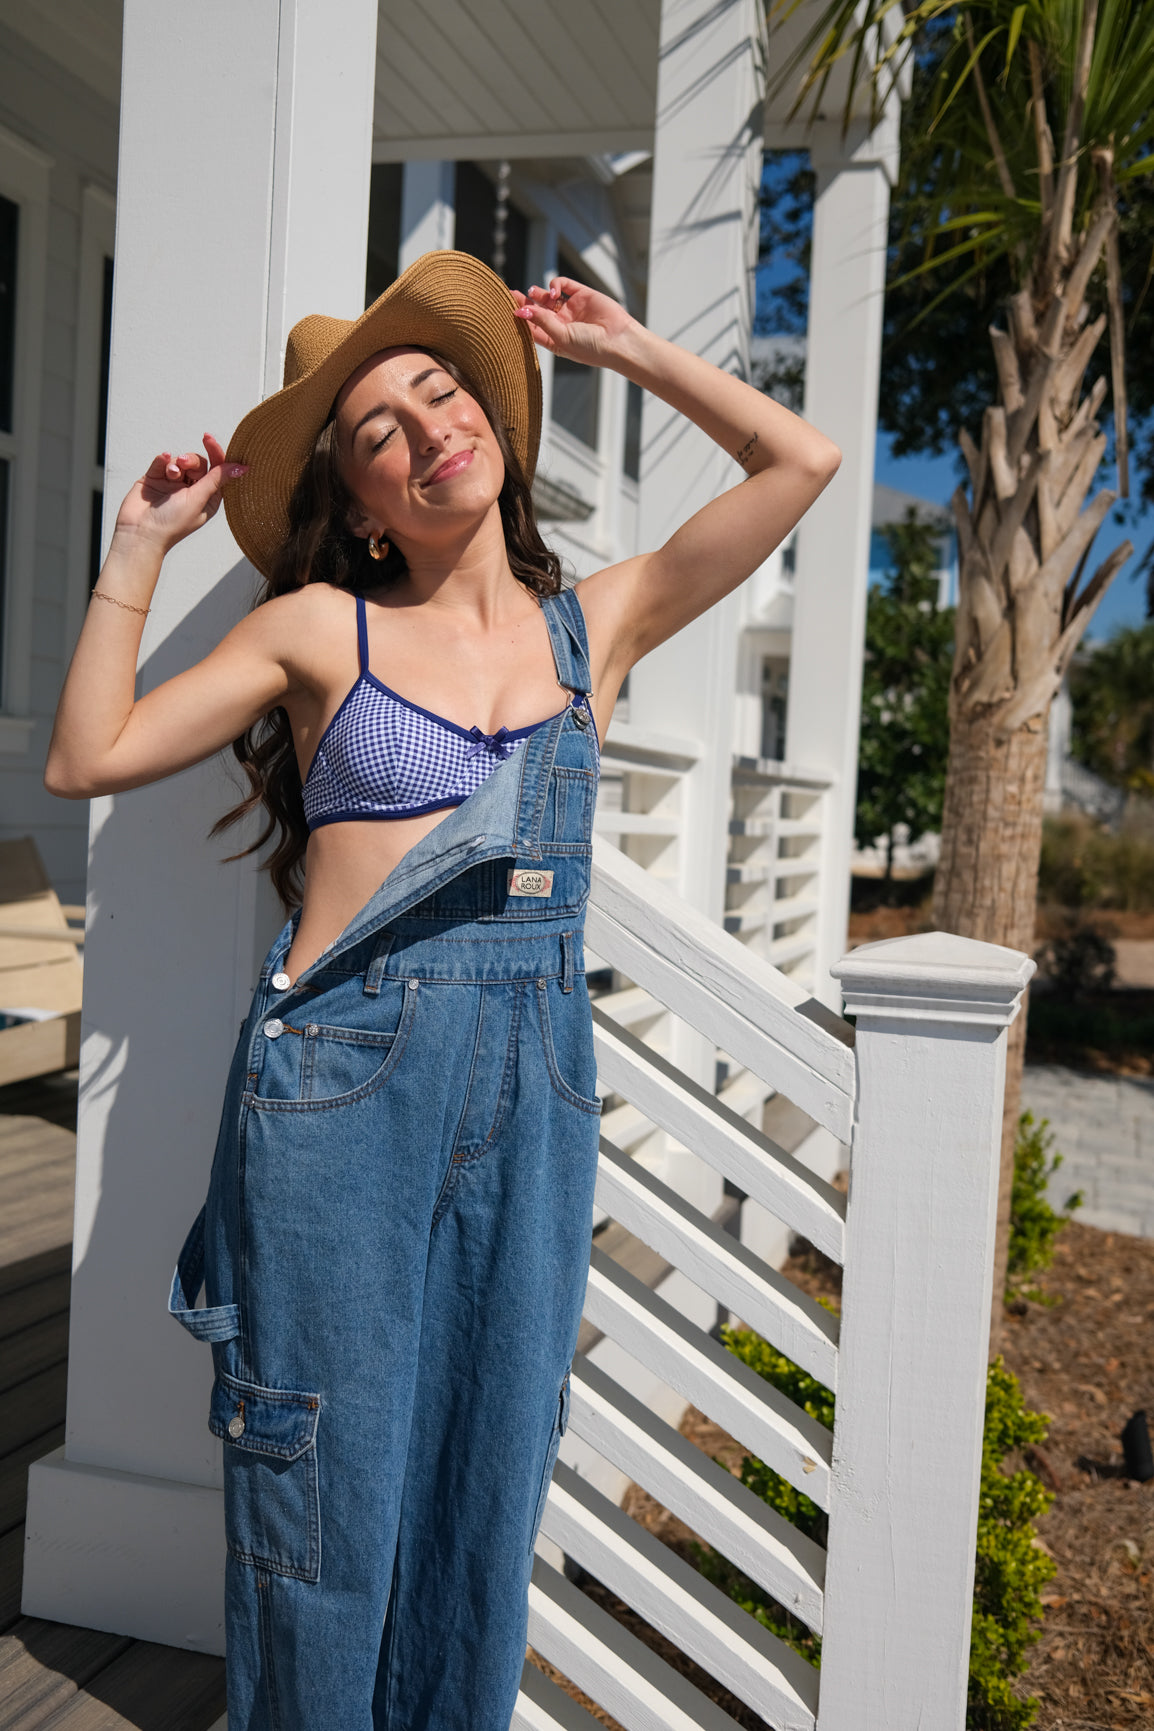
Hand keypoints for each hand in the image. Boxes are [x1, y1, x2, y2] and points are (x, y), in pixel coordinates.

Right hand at [113, 434, 248, 553]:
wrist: (139, 532)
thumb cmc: (171, 523)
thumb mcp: (199, 499)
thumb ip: (217, 480)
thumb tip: (241, 467)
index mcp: (207, 498)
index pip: (217, 471)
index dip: (216, 453)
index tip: (209, 439)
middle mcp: (191, 490)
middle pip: (198, 463)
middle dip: (192, 460)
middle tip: (184, 464)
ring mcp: (172, 484)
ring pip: (180, 460)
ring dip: (176, 463)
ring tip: (171, 472)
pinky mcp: (155, 479)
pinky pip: (162, 461)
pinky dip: (163, 459)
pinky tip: (162, 461)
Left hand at [512, 278, 636, 368]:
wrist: (618, 340)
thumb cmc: (590, 347)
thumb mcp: (561, 337)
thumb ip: (542, 321)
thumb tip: (521, 310)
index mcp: (555, 339)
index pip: (533, 327)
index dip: (521, 318)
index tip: (510, 309)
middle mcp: (562, 324)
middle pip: (538, 310)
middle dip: (525, 301)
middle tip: (512, 293)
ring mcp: (572, 309)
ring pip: (549, 296)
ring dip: (539, 293)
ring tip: (534, 292)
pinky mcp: (582, 295)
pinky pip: (565, 285)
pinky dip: (556, 284)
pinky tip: (554, 291)